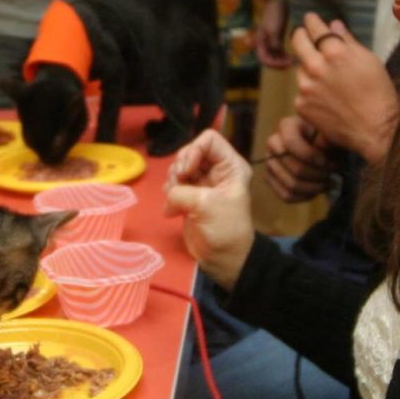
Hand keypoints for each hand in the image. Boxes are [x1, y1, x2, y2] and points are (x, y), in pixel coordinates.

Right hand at [164, 130, 255, 289]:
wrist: (223, 259)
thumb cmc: (224, 229)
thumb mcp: (206, 204)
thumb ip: (182, 190)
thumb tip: (169, 194)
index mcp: (231, 166)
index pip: (209, 139)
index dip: (194, 150)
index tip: (187, 170)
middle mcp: (217, 170)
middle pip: (190, 151)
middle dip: (179, 167)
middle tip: (179, 185)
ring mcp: (202, 183)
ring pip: (179, 168)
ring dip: (172, 181)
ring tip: (176, 199)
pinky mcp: (190, 197)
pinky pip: (173, 184)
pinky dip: (169, 194)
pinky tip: (173, 210)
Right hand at [255, 0, 294, 68]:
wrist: (277, 2)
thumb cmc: (274, 15)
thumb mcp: (274, 29)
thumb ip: (274, 43)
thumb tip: (277, 55)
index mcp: (259, 42)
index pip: (264, 59)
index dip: (274, 64)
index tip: (286, 64)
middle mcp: (263, 44)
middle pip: (269, 60)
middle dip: (279, 64)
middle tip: (291, 65)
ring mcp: (269, 42)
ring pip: (274, 57)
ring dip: (282, 61)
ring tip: (293, 61)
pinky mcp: (276, 38)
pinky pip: (279, 51)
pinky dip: (284, 55)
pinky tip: (292, 56)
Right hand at [263, 115, 332, 203]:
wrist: (323, 145)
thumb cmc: (328, 137)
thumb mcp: (331, 131)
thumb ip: (327, 137)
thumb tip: (320, 146)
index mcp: (286, 126)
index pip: (290, 143)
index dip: (311, 155)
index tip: (330, 161)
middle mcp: (273, 143)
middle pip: (294, 169)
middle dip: (319, 175)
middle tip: (333, 173)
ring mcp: (270, 162)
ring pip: (291, 185)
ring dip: (314, 188)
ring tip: (328, 182)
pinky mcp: (271, 179)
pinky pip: (286, 195)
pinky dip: (305, 196)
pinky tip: (317, 190)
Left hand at [289, 15, 398, 165]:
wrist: (375, 130)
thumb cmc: (378, 94)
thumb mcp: (369, 61)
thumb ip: (348, 41)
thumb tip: (334, 25)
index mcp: (336, 52)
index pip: (315, 28)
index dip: (312, 21)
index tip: (310, 19)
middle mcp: (317, 67)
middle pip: (297, 41)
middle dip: (301, 35)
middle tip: (303, 34)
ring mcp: (306, 87)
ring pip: (300, 68)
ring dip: (308, 68)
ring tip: (327, 78)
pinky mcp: (301, 105)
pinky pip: (301, 90)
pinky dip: (310, 90)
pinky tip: (326, 97)